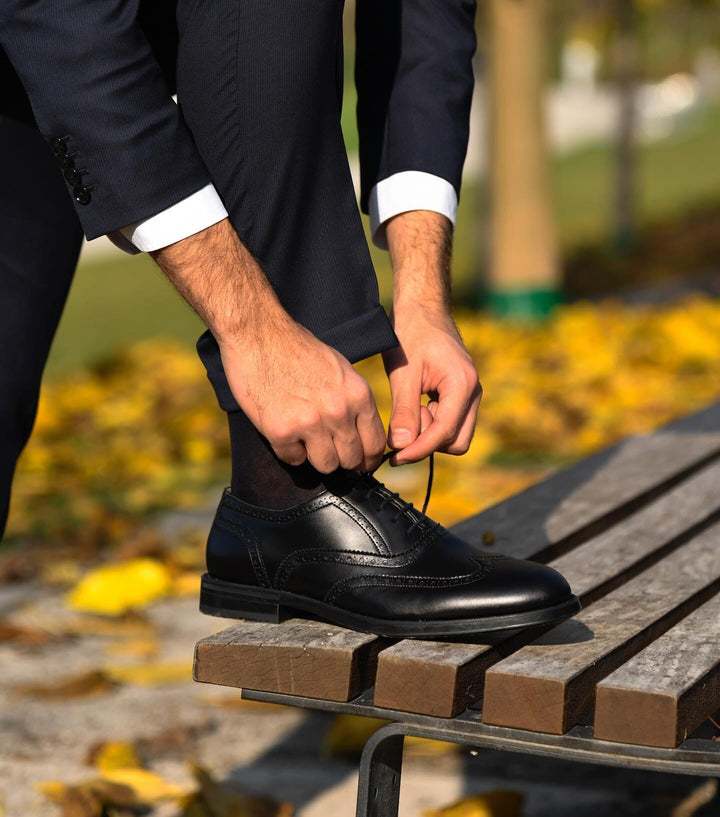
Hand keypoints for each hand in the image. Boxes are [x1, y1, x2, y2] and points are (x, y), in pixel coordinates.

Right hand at [219, 314, 385, 473]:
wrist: (259, 333)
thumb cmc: (299, 350)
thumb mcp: (341, 370)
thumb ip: (354, 402)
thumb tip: (362, 435)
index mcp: (358, 395)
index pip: (374, 444)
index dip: (367, 458)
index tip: (360, 461)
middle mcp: (338, 412)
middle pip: (351, 460)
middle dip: (340, 456)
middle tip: (326, 446)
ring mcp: (310, 423)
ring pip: (325, 465)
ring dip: (315, 456)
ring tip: (304, 436)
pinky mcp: (281, 430)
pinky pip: (293, 459)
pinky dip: (288, 449)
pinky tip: (283, 428)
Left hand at [382, 299, 481, 464]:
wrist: (422, 308)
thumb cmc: (411, 333)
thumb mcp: (403, 374)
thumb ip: (404, 412)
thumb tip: (402, 446)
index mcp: (462, 385)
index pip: (444, 433)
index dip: (418, 450)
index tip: (395, 457)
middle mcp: (473, 392)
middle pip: (456, 442)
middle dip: (428, 442)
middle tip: (405, 423)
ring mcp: (470, 394)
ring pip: (455, 435)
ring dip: (430, 432)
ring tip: (411, 408)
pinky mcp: (462, 394)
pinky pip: (451, 422)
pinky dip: (432, 422)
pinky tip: (416, 404)